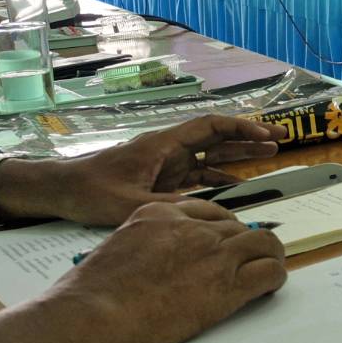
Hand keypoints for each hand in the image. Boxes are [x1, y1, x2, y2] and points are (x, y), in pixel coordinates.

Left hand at [0, 114, 282, 225]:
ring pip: (211, 155)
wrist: (59, 191)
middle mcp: (169, 150)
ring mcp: (166, 165)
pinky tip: (239, 188)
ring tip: (270, 156)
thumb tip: (207, 214)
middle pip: (217, 137)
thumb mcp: (131, 203)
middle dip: (250, 137)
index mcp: (163, 145)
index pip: (211, 128)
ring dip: (239, 156)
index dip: (242, 128)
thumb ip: (170, 207)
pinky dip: (221, 179)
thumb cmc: (89, 191)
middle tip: (282, 139)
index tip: (268, 134)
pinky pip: (199, 176)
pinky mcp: (161, 180)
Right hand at [47, 201, 285, 342]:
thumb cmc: (94, 289)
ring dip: (268, 255)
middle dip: (244, 243)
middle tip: (246, 261)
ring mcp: (214, 254)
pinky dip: (275, 277)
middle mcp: (193, 228)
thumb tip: (156, 256)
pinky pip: (269, 271)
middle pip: (237, 227)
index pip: (209, 210)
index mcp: (162, 213)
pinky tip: (268, 287)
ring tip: (267, 269)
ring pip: (263, 243)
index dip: (222, 227)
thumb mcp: (120, 244)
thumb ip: (146, 242)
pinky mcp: (227, 285)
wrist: (95, 312)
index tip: (225, 241)